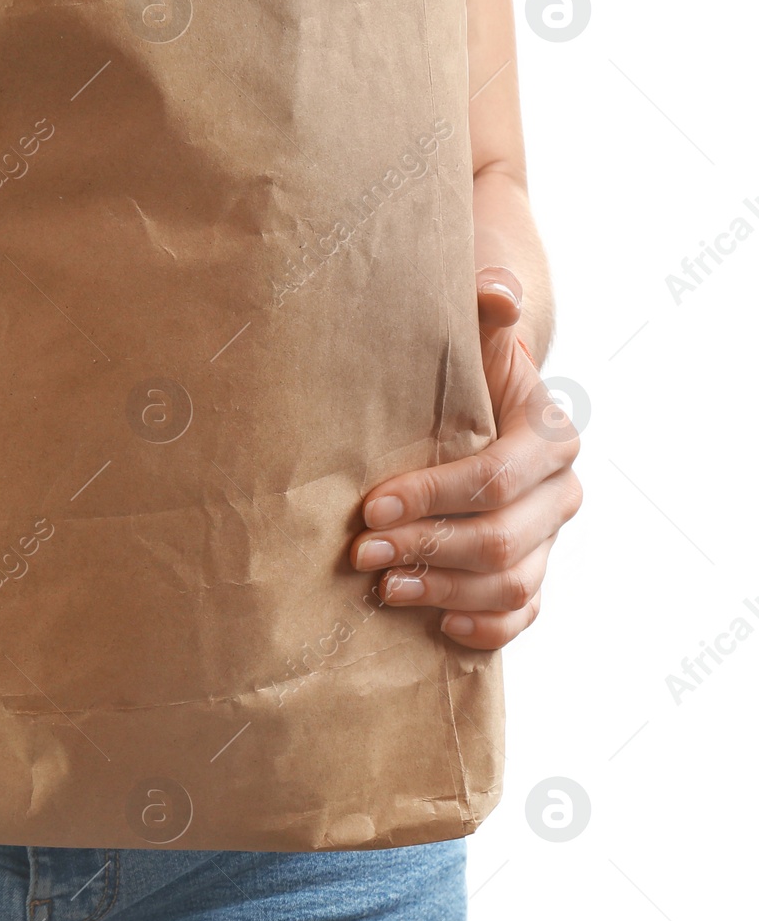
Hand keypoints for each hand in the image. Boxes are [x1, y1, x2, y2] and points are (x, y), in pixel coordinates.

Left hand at [349, 267, 582, 649]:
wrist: (485, 397)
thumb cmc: (466, 364)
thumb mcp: (473, 335)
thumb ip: (485, 312)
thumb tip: (495, 292)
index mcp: (549, 435)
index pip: (493, 478)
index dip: (433, 496)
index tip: (370, 506)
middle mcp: (560, 491)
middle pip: (502, 539)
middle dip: (427, 548)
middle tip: (360, 553)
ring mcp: (552, 536)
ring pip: (512, 584)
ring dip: (444, 592)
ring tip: (382, 588)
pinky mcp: (537, 570)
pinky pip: (524, 615)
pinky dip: (485, 628)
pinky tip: (437, 627)